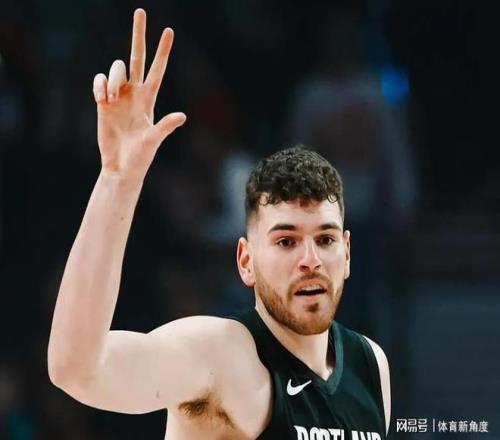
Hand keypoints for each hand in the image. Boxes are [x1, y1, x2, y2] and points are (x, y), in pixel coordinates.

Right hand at [92, 8, 185, 182]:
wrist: (120, 166)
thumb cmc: (141, 157)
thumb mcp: (154, 140)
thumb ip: (165, 126)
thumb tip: (182, 116)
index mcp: (150, 99)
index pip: (157, 69)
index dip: (163, 51)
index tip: (168, 31)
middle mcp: (135, 93)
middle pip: (136, 57)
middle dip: (139, 35)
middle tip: (141, 11)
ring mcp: (118, 96)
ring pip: (115, 69)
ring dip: (112, 80)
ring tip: (110, 100)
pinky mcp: (103, 101)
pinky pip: (99, 81)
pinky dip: (99, 86)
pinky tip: (102, 101)